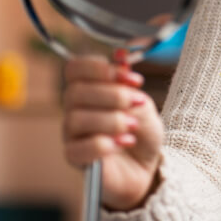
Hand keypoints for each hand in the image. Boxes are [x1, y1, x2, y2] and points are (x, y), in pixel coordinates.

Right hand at [62, 53, 163, 210]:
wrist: (148, 165)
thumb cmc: (141, 131)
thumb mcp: (141, 102)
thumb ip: (128, 82)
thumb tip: (119, 54)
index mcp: (87, 89)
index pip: (74, 68)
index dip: (99, 68)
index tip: (129, 77)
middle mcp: (74, 109)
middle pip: (75, 92)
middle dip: (112, 95)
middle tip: (136, 103)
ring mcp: (72, 134)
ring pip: (76, 119)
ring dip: (111, 120)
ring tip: (133, 126)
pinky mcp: (75, 159)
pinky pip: (78, 148)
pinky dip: (104, 143)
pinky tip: (125, 143)